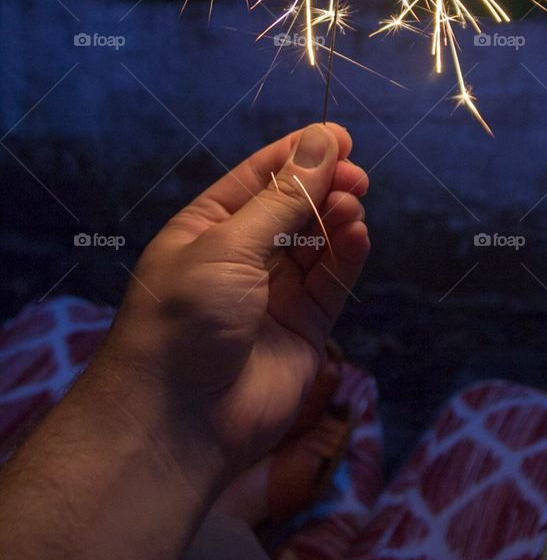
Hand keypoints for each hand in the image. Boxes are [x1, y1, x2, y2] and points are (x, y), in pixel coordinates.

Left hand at [98, 121, 368, 479]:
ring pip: (317, 243)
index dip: (298, 154)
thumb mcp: (228, 246)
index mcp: (207, 229)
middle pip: (293, 208)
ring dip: (336, 218)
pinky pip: (331, 283)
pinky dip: (347, 256)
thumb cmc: (182, 321)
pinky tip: (358, 234)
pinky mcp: (303, 330)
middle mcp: (240, 259)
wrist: (175, 424)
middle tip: (355, 173)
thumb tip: (322, 143)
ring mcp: (273, 296)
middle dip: (324, 185)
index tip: (339, 135)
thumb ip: (283, 198)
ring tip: (353, 202)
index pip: (258, 178)